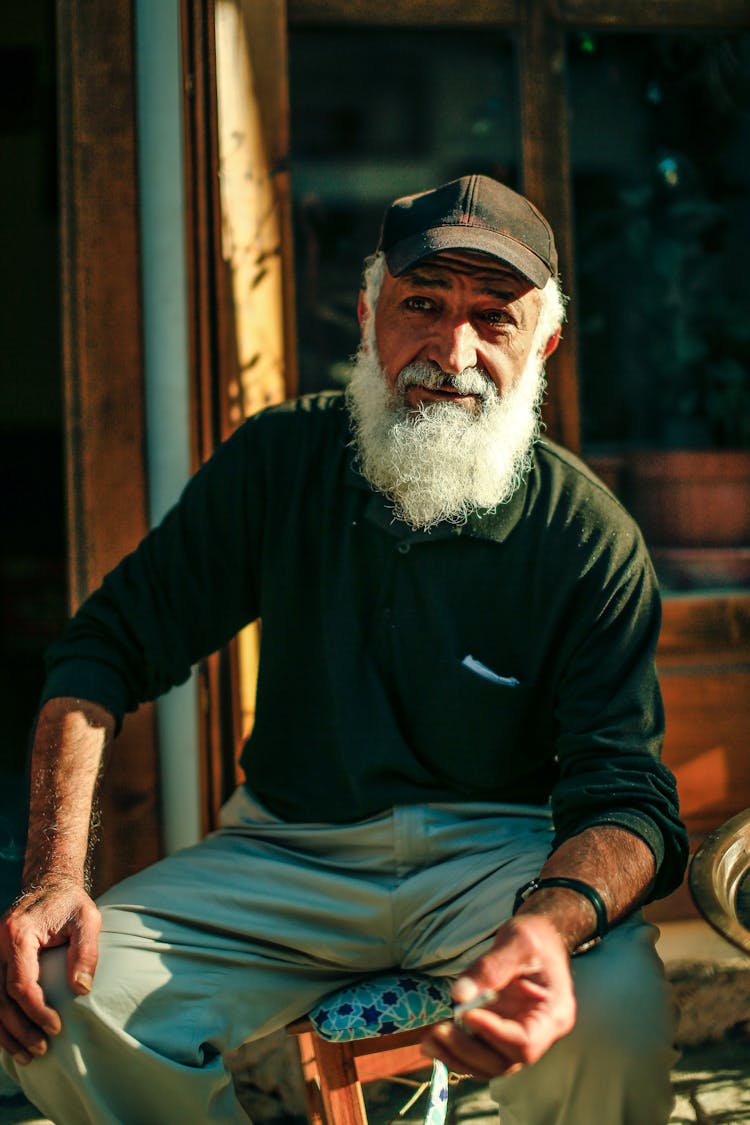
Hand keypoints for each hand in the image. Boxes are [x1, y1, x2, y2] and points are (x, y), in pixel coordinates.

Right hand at [0, 877, 100, 1064]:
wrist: (49, 882)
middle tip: (42, 1048)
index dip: (37, 1011)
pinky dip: (0, 1018)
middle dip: (21, 1029)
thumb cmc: (71, 902)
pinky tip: (12, 1038)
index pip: (21, 985)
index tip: (57, 1027)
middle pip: (1, 999)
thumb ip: (86, 952)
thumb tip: (82, 990)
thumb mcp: (87, 919)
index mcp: (18, 934)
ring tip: (28, 1054)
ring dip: (6, 1032)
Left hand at [421, 914, 575, 1080]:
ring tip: (428, 1041)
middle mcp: (538, 1035)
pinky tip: (432, 1042)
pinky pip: (479, 1056)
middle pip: (504, 1061)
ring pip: (489, 1066)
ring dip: (457, 1057)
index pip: (525, 1042)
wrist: (541, 940)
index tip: (465, 1014)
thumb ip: (491, 967)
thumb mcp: (518, 941)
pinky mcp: (500, 1037)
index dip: (492, 1034)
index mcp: (553, 1015)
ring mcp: (519, 1039)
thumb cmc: (535, 938)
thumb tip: (458, 995)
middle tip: (440, 1030)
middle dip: (468, 1050)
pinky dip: (455, 1053)